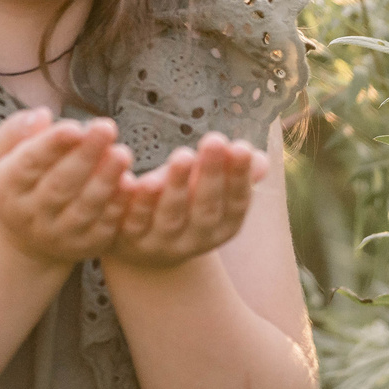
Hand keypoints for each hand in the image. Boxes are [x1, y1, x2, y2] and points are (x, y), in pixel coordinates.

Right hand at [0, 107, 133, 265]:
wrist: (25, 236)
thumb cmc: (19, 180)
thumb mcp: (0, 155)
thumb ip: (15, 131)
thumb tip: (42, 116)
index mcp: (5, 188)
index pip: (28, 164)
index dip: (51, 145)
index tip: (73, 127)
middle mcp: (29, 215)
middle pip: (59, 185)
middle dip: (85, 156)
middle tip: (106, 128)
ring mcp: (58, 234)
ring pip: (84, 207)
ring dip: (106, 180)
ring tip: (122, 153)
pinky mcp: (85, 245)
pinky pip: (104, 225)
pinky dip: (118, 205)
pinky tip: (131, 183)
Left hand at [104, 132, 269, 271]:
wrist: (146, 248)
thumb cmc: (188, 203)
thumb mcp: (213, 190)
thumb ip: (233, 173)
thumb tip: (260, 160)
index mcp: (223, 227)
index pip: (236, 203)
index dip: (240, 177)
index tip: (241, 147)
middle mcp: (195, 240)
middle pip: (206, 209)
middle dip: (211, 174)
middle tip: (215, 140)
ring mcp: (162, 243)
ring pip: (170, 215)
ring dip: (177, 185)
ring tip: (183, 155)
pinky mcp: (129, 240)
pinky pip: (132, 219)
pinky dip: (136, 200)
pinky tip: (136, 178)